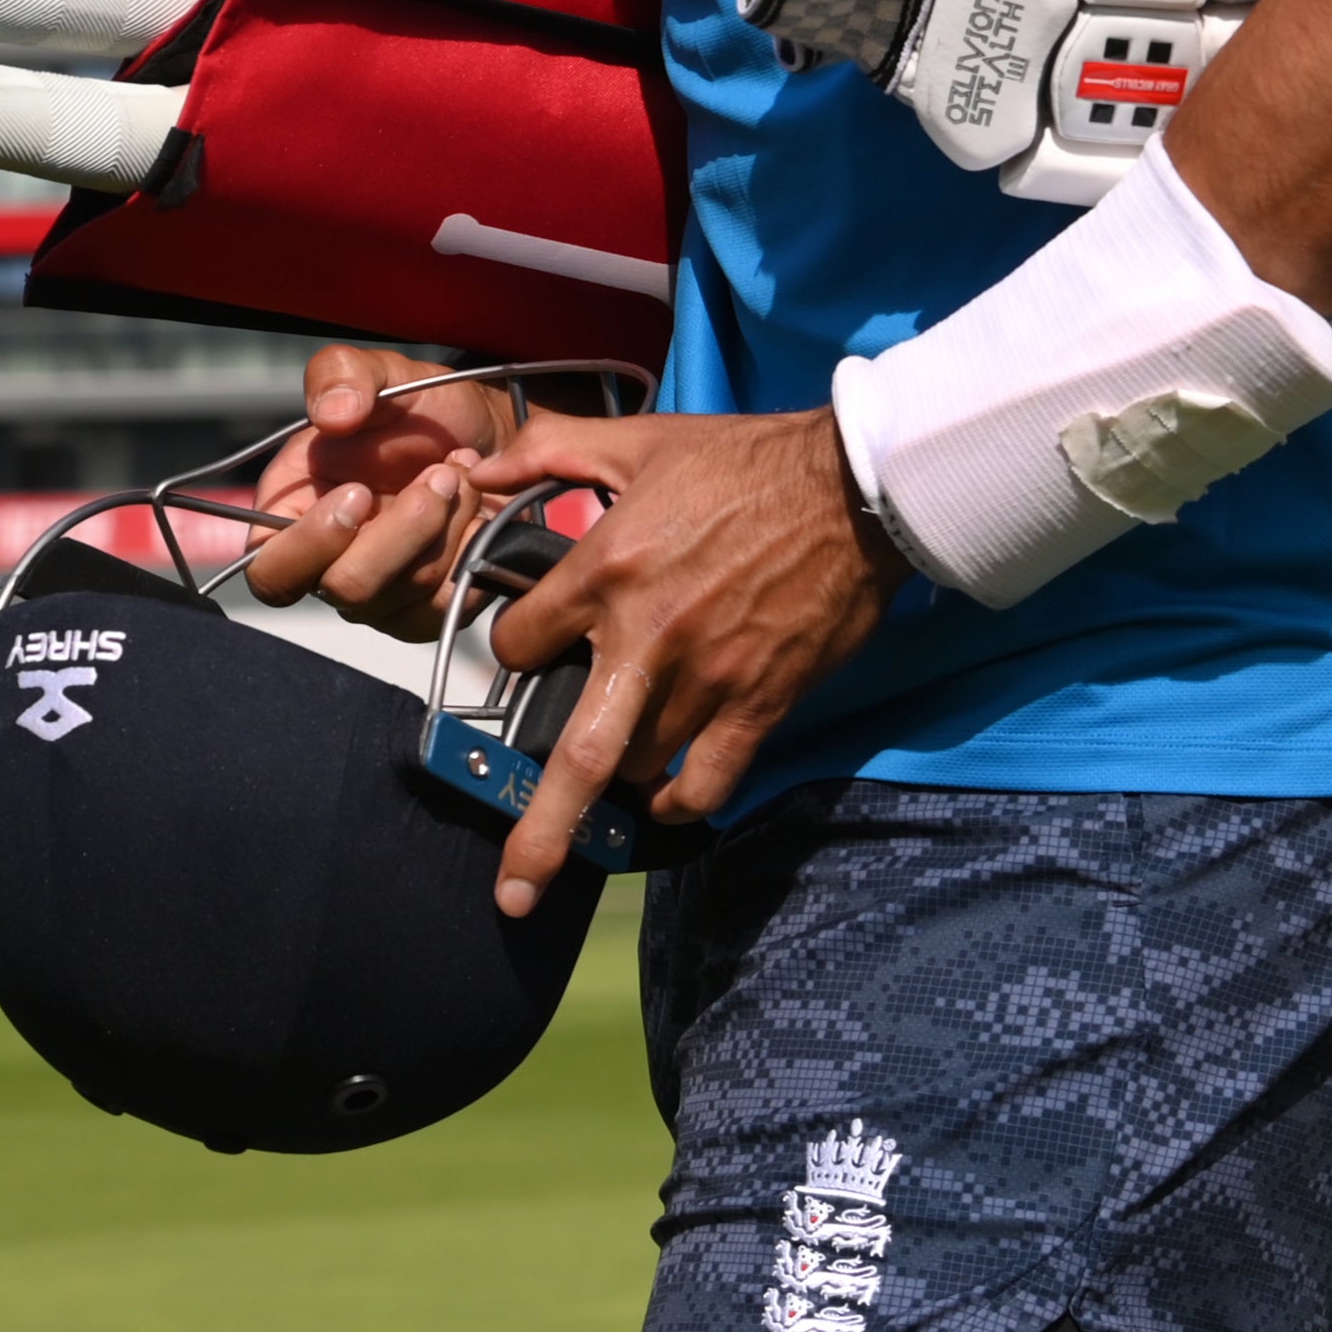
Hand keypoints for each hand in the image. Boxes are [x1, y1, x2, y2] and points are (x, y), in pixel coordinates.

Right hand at [239, 344, 518, 638]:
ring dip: (445, 525)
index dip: (310, 544)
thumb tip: (332, 414)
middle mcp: (330, 565)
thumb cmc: (422, 409)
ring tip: (462, 471)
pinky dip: (470, 549)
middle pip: (347, 588)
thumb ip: (342, 374)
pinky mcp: (429, 611)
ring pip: (406, 594)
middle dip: (404, 528)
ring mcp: (381, 597)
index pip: (270, 572)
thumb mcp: (383, 372)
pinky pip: (448, 603)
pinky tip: (477, 508)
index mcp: (294, 513)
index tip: (358, 492)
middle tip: (442, 472)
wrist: (489, 435)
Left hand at [463, 405, 903, 917]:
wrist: (852, 489)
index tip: (531, 647)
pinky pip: (709, 782)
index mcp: (607, 568)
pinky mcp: (759, 703)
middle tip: (514, 890)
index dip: (517, 647)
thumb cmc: (747, 461)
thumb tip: (479, 468)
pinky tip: (665, 801)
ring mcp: (706, 680)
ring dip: (617, 777)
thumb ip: (553, 450)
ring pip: (639, 766)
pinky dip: (680, 803)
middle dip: (539, 832)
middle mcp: (646, 637)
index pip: (522, 643)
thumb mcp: (641, 440)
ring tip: (608, 774)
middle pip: (576, 757)